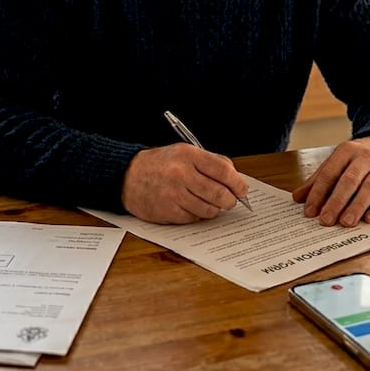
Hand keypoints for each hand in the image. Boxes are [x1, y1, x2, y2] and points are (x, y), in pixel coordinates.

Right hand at [121, 143, 249, 223]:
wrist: (127, 176)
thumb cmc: (160, 164)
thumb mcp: (184, 152)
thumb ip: (210, 162)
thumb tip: (235, 178)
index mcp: (188, 155)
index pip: (223, 170)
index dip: (238, 183)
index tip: (242, 189)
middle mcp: (181, 173)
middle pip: (219, 193)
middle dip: (229, 200)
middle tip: (230, 201)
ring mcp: (173, 194)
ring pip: (209, 209)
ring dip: (214, 209)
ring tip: (210, 203)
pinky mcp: (167, 211)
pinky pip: (194, 218)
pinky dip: (197, 215)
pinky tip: (191, 207)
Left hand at [292, 136, 369, 226]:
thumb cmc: (360, 157)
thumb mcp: (339, 161)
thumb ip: (319, 179)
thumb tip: (298, 197)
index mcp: (346, 150)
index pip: (329, 172)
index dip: (318, 192)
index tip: (309, 211)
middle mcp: (365, 157)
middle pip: (349, 180)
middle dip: (336, 201)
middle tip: (326, 220)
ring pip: (369, 187)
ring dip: (357, 206)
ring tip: (346, 222)